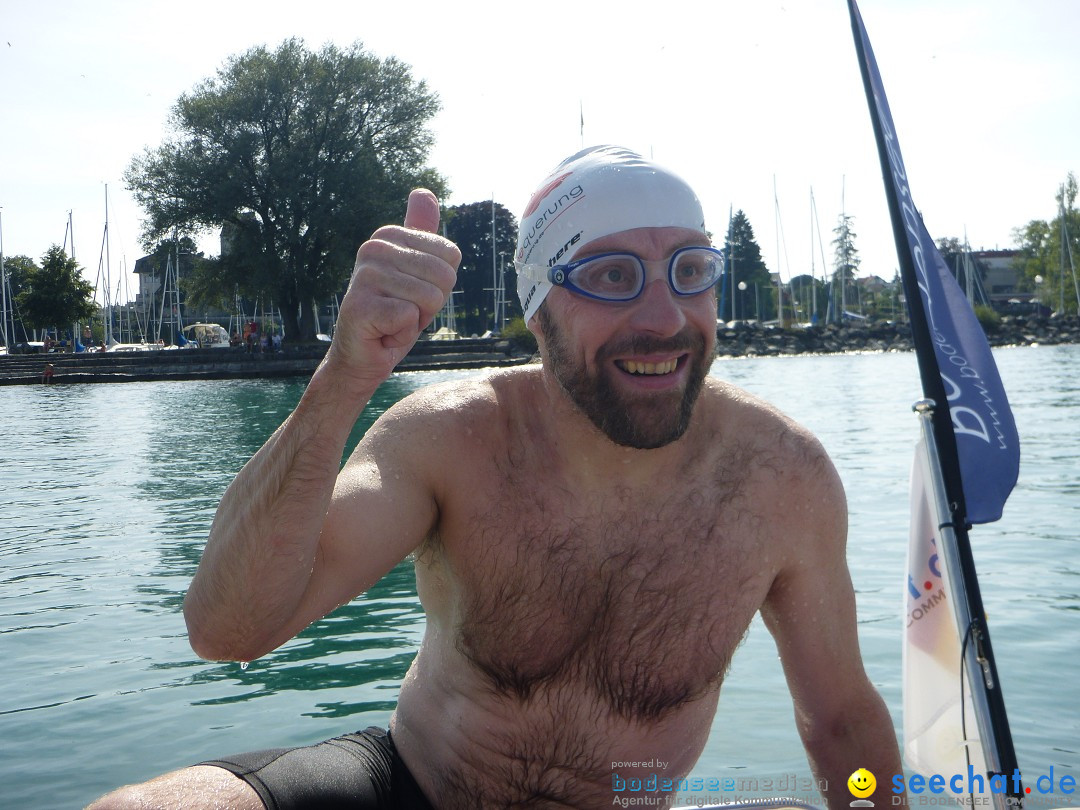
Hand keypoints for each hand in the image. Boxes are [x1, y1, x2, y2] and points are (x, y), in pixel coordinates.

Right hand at [330, 189, 460, 386]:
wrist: (362, 355)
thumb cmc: (394, 314)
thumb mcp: (416, 271)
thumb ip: (421, 232)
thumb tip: (423, 191)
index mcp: (389, 235)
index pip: (451, 256)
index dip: (440, 285)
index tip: (413, 294)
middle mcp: (373, 248)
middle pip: (444, 277)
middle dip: (431, 305)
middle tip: (403, 311)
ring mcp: (365, 276)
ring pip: (430, 299)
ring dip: (416, 321)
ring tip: (392, 321)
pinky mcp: (361, 306)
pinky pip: (410, 318)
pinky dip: (402, 334)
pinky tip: (383, 332)